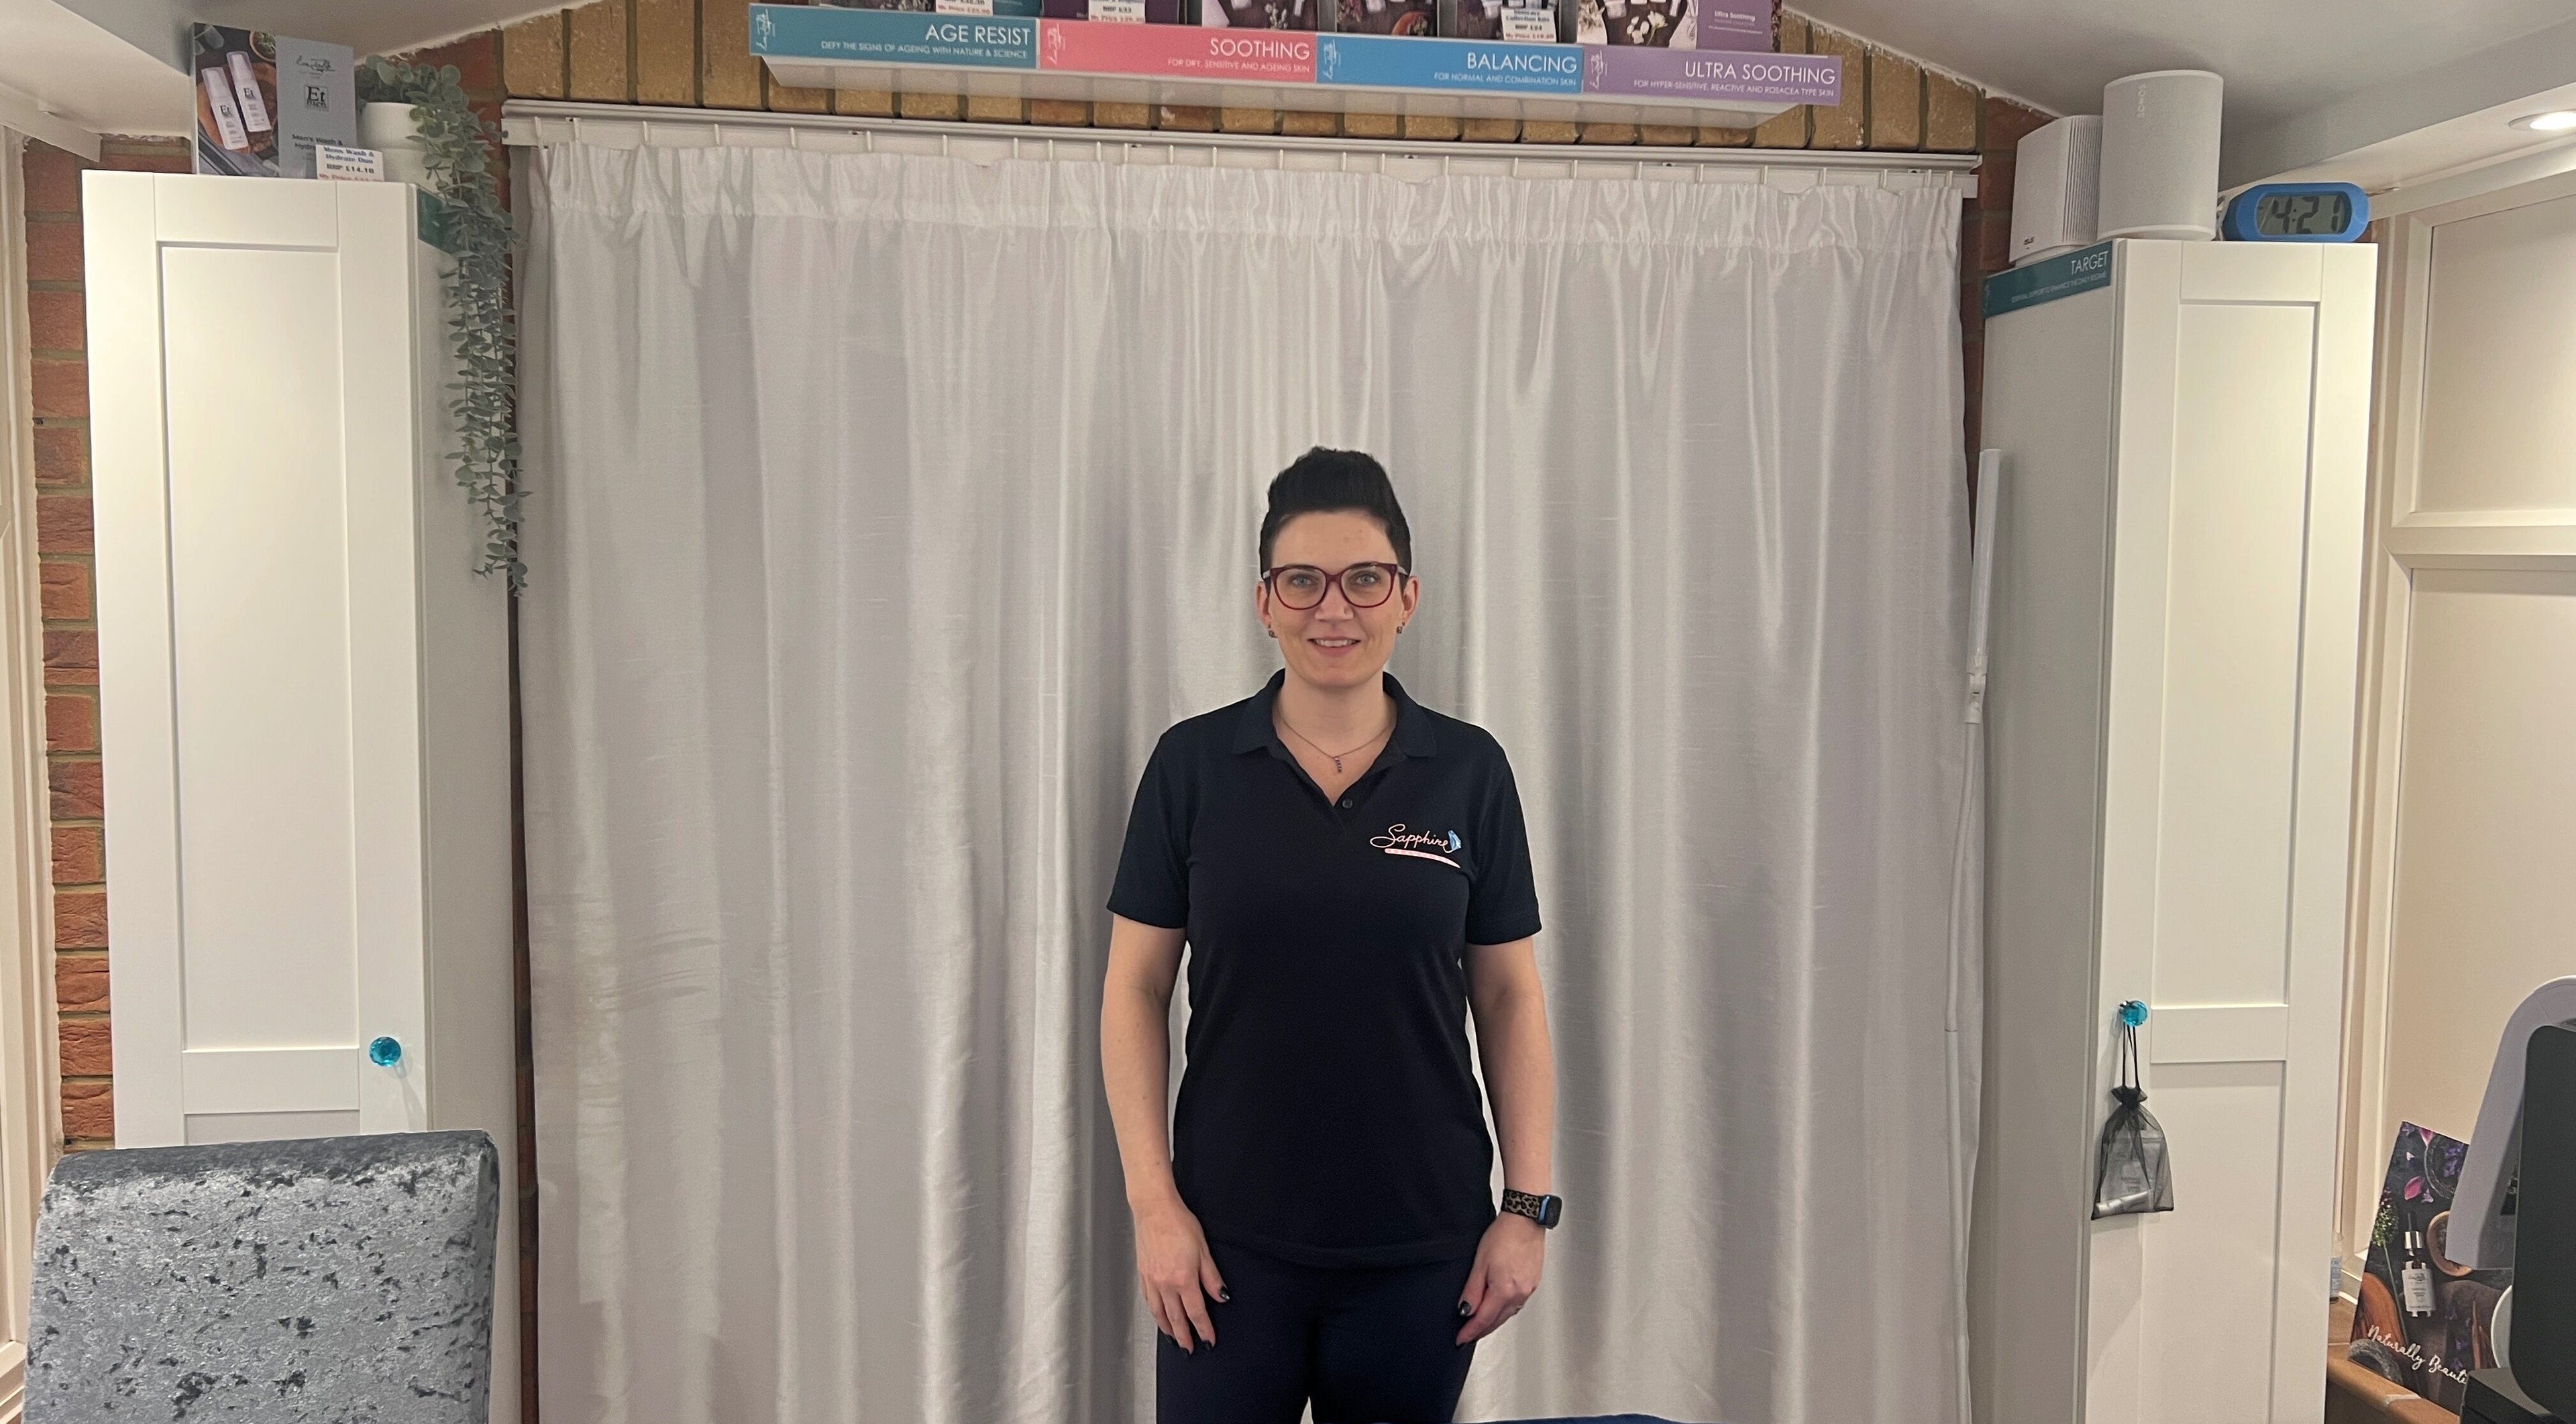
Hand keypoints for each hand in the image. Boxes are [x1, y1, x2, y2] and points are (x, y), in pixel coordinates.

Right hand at [1132, 1196, 1227, 1352]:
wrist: (1154, 1210)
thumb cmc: (1179, 1224)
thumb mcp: (1204, 1250)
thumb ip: (1212, 1277)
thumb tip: (1221, 1296)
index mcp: (1183, 1279)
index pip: (1196, 1312)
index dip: (1203, 1329)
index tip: (1208, 1340)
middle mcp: (1165, 1284)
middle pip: (1176, 1318)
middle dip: (1184, 1336)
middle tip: (1189, 1349)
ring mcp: (1152, 1280)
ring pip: (1159, 1312)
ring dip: (1167, 1328)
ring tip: (1174, 1339)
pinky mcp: (1143, 1274)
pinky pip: (1148, 1300)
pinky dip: (1154, 1312)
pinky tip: (1158, 1315)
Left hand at [1456, 1211, 1545, 1344]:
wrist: (1525, 1220)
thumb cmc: (1504, 1235)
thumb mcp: (1480, 1263)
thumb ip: (1472, 1290)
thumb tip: (1465, 1310)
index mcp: (1504, 1290)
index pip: (1483, 1319)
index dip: (1470, 1331)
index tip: (1461, 1339)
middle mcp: (1519, 1294)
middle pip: (1497, 1320)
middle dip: (1481, 1330)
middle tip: (1468, 1335)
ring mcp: (1528, 1289)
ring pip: (1508, 1314)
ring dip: (1493, 1321)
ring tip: (1481, 1324)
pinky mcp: (1533, 1283)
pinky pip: (1517, 1304)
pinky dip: (1505, 1310)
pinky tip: (1499, 1307)